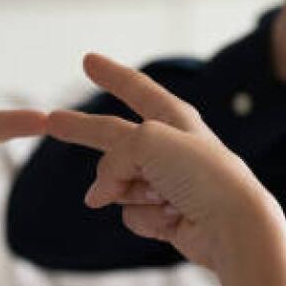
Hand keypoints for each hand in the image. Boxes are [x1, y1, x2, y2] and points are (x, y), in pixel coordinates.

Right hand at [46, 54, 285, 269]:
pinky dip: (145, 218)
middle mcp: (170, 148)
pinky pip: (132, 213)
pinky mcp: (166, 215)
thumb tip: (99, 194)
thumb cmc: (200, 174)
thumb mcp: (147, 141)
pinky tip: (171, 219)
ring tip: (163, 197)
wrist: (233, 225)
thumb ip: (112, 156)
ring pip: (118, 183)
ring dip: (130, 192)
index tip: (88, 60)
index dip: (111, 73)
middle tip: (53, 122)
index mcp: (174, 118)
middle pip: (114, 139)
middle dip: (87, 133)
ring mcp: (167, 182)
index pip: (136, 88)